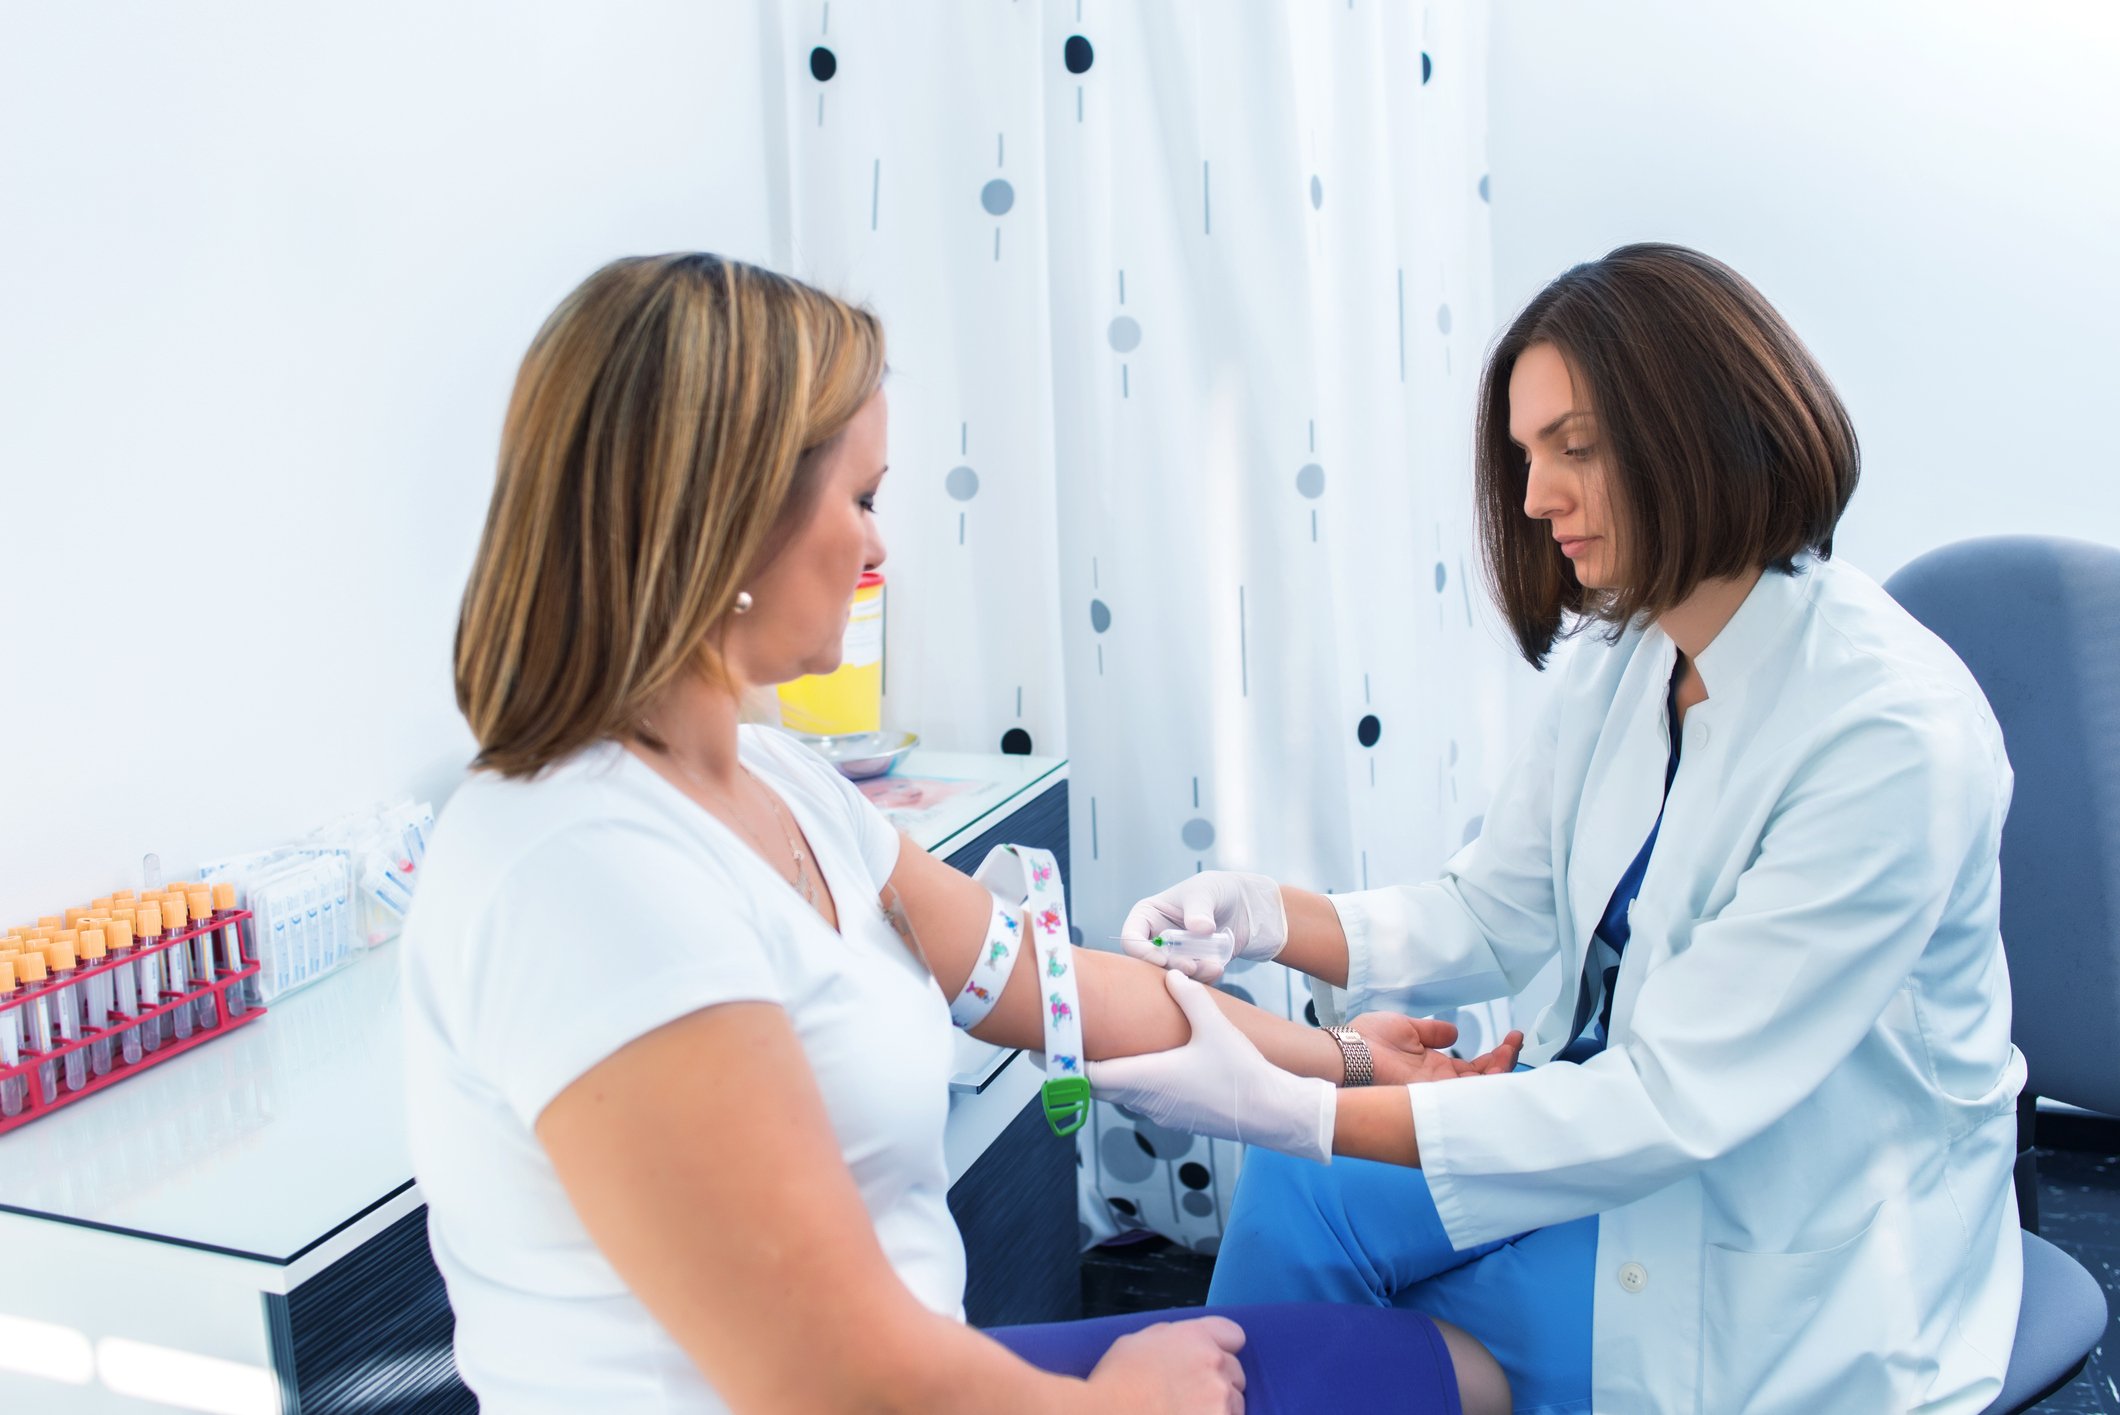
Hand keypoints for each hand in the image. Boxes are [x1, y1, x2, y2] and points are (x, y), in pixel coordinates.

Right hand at [1083, 1315, 1245, 1413]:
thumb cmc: (1115, 1384)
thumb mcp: (1137, 1341)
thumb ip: (1171, 1337)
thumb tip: (1183, 1344)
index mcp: (1195, 1337)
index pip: (1233, 1335)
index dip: (1221, 1349)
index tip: (1211, 1362)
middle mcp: (1214, 1364)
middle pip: (1236, 1372)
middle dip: (1218, 1382)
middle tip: (1191, 1396)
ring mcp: (1220, 1399)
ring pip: (1235, 1403)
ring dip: (1219, 1408)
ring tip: (1185, 1412)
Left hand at [1087, 971, 1334, 1162]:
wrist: (1270, 1113)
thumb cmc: (1241, 1073)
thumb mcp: (1215, 1027)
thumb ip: (1190, 997)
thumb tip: (1171, 973)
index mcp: (1147, 1078)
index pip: (1090, 1076)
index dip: (1067, 1062)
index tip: (1052, 1045)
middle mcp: (1147, 1101)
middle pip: (1098, 1089)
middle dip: (1084, 1067)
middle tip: (1072, 1042)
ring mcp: (1160, 1114)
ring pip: (1120, 1096)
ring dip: (1110, 1076)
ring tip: (1106, 1048)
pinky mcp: (1176, 1118)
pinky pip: (1141, 1101)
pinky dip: (1132, 1084)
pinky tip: (1145, 1063)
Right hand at [1118, 872, 1287, 982]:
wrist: (1246, 905)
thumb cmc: (1216, 890)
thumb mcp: (1205, 891)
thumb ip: (1199, 909)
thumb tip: (1200, 928)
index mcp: (1147, 916)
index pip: (1132, 938)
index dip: (1142, 951)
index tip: (1162, 958)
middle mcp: (1156, 939)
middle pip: (1149, 963)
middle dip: (1170, 967)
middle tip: (1191, 967)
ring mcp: (1175, 956)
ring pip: (1172, 975)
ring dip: (1191, 976)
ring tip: (1213, 965)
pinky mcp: (1194, 968)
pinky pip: (1193, 981)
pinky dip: (1204, 978)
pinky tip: (1218, 967)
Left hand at [1351, 1012, 1523, 1084]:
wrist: (1347, 1051)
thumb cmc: (1369, 1038)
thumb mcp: (1407, 1028)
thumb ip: (1433, 1031)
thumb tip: (1455, 1032)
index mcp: (1436, 1068)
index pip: (1476, 1066)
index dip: (1497, 1054)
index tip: (1512, 1036)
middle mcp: (1440, 1084)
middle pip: (1484, 1081)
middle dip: (1505, 1062)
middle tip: (1516, 1041)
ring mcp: (1437, 1092)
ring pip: (1479, 1091)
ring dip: (1500, 1071)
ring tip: (1510, 1050)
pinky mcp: (1430, 1097)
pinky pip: (1464, 1097)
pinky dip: (1484, 1086)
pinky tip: (1499, 1068)